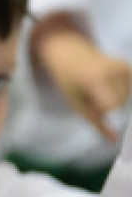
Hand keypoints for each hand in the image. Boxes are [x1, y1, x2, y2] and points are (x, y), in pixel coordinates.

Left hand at [32, 16, 130, 142]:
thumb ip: (97, 124)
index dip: (105, 112)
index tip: (96, 111)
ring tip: (97, 89)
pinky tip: (106, 85)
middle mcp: (114, 70)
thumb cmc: (70, 82)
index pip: (112, 106)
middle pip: (119, 105)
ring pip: (126, 99)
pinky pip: (129, 91)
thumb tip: (113, 141)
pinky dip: (119, 93)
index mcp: (96, 79)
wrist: (71, 55)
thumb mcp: (77, 104)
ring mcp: (124, 66)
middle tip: (91, 96)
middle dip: (106, 107)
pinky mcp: (129, 67)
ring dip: (112, 100)